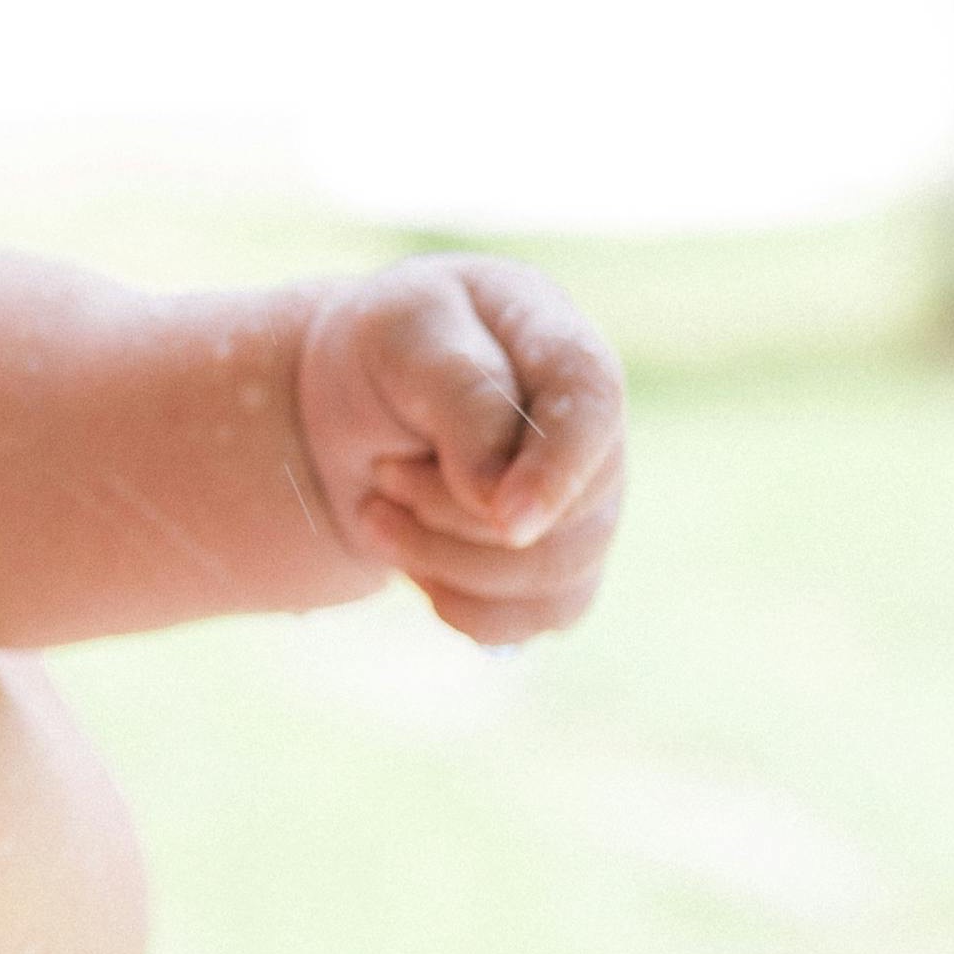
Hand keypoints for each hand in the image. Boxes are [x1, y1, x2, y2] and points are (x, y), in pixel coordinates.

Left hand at [294, 254, 622, 643]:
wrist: (356, 406)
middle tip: (383, 472)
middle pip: (572, 513)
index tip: (504, 519)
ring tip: (376, 509)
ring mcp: (589, 508)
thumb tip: (500, 501)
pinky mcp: (562, 569)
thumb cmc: (384, 352)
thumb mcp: (400, 335)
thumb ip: (461, 395)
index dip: (556, 472)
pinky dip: (459, 602)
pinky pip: (534, 618)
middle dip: (452, 509)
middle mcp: (597, 437)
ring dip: (441, 557)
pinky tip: (415, 564)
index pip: (594, 406)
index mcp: (564, 351)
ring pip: (553, 577)